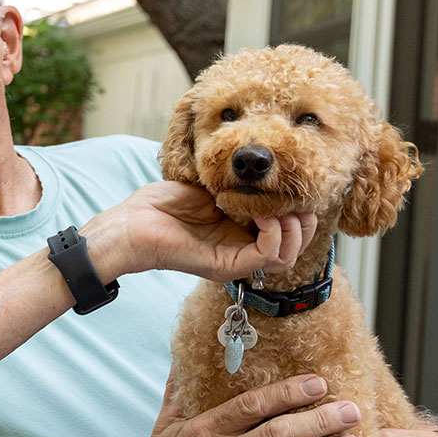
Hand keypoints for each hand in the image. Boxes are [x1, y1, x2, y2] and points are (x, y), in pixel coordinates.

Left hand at [85, 181, 317, 283]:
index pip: (289, 232)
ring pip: (287, 257)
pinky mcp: (226, 266)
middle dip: (304, 221)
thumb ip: (241, 183)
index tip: (292, 188)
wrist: (133, 223)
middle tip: (291, 199)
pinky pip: (267, 255)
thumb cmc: (163, 205)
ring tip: (277, 207)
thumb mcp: (212, 185)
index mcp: (242, 232)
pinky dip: (274, 233)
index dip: (299, 211)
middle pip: (295, 248)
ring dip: (292, 228)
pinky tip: (263, 214)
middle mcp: (243, 250)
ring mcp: (236, 261)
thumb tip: (267, 169)